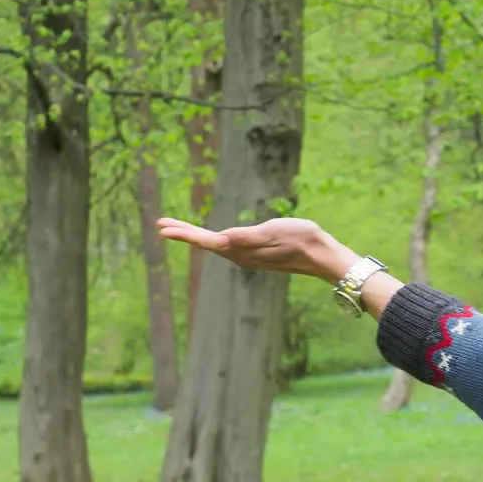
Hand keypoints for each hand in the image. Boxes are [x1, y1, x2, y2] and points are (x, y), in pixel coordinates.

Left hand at [156, 216, 357, 283]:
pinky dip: (210, 239)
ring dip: (194, 237)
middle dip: (183, 233)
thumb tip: (222, 239)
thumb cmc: (300, 239)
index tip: (163, 227)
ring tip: (177, 229)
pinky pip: (225, 246)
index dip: (183, 233)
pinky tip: (210, 238)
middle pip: (205, 243)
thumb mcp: (273, 232)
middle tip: (161, 225)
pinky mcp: (255, 254)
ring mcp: (247, 257)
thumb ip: (246, 237)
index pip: (205, 241)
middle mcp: (239, 256)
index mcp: (240, 250)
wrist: (321, 255)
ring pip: (213, 245)